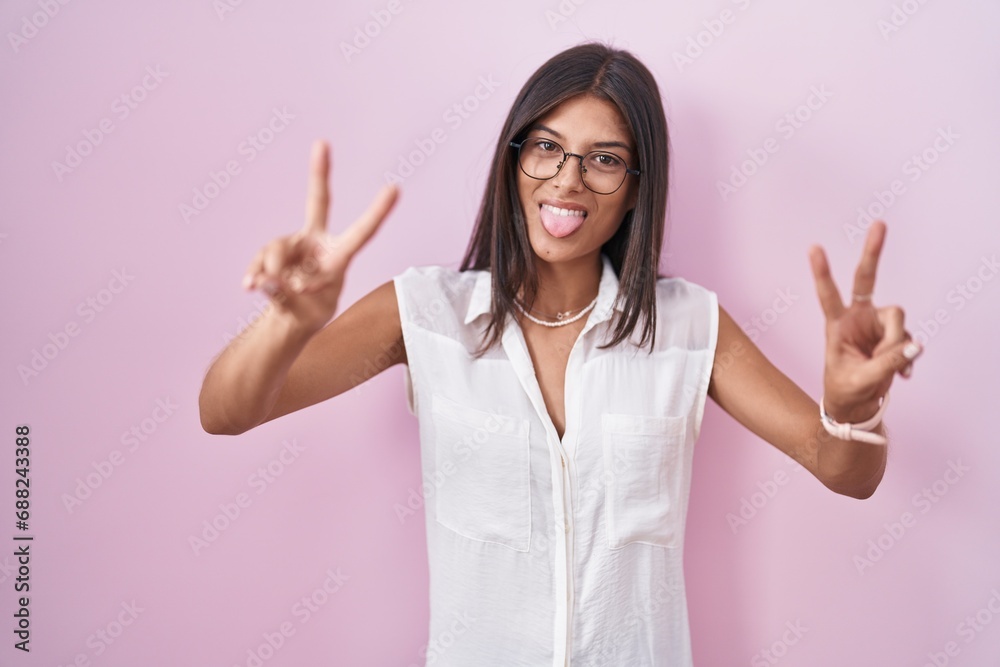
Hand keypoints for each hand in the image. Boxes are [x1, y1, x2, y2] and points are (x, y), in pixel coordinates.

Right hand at [242, 140, 398, 332]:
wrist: (289, 317)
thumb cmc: (312, 311)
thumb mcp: (310, 309)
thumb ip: (293, 292)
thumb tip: (271, 276)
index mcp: (340, 255)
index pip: (362, 232)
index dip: (378, 212)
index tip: (395, 188)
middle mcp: (317, 241)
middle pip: (318, 201)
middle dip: (319, 172)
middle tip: (322, 143)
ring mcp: (293, 242)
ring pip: (276, 248)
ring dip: (271, 272)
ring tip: (275, 292)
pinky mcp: (271, 251)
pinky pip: (260, 259)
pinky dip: (255, 275)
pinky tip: (250, 288)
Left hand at [808, 220, 922, 422]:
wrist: (856, 405)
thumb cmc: (847, 390)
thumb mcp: (863, 380)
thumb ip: (888, 362)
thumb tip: (915, 344)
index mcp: (836, 325)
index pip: (828, 295)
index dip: (822, 273)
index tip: (813, 247)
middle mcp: (857, 317)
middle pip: (866, 279)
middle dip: (873, 251)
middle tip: (879, 223)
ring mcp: (877, 324)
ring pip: (897, 320)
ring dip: (896, 345)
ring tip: (887, 368)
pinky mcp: (894, 334)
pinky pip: (909, 339)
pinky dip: (907, 357)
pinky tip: (902, 374)